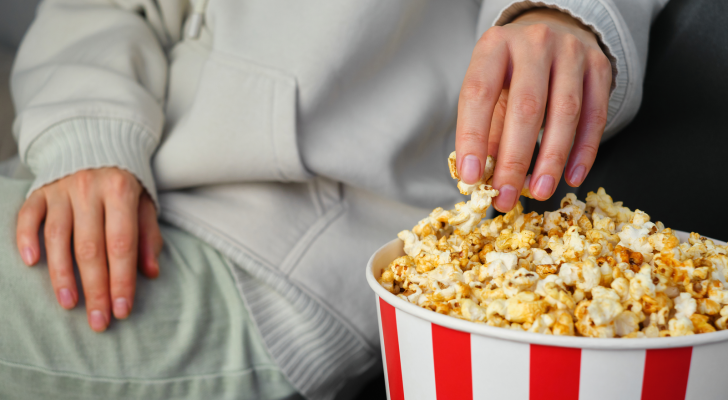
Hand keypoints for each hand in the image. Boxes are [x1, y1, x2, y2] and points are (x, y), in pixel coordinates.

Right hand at [16, 167, 161, 331]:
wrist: (96, 141)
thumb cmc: (125, 183)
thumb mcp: (145, 203)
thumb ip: (149, 236)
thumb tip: (150, 273)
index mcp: (121, 191)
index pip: (122, 244)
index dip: (122, 280)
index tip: (122, 310)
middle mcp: (90, 189)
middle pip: (91, 247)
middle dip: (96, 288)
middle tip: (98, 321)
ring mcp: (61, 189)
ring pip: (58, 237)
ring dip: (62, 274)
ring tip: (69, 303)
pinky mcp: (39, 190)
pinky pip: (28, 216)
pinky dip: (27, 239)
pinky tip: (32, 263)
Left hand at [455, 8, 611, 210]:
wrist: (554, 31)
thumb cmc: (513, 71)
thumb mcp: (491, 89)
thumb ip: (487, 130)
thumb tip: (482, 179)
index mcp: (494, 46)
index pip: (478, 94)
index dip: (473, 138)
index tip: (471, 177)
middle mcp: (534, 43)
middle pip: (526, 107)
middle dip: (515, 159)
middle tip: (506, 196)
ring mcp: (571, 52)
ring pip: (565, 113)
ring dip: (551, 160)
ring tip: (539, 192)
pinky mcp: (600, 67)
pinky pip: (595, 115)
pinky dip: (584, 151)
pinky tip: (572, 177)